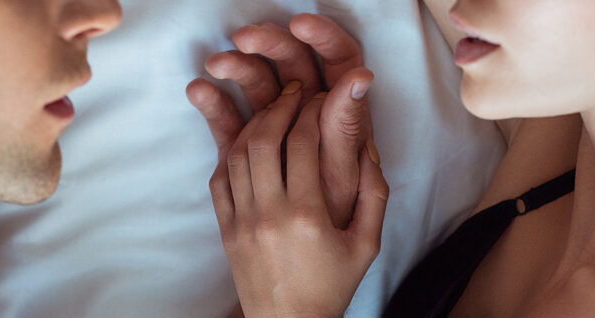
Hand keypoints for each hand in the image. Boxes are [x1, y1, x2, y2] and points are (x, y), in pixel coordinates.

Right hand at [186, 14, 373, 228]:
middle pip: (292, 61)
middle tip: (245, 37)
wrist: (315, 262)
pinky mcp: (252, 147)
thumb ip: (346, 128)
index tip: (301, 24)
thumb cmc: (339, 217)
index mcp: (345, 109)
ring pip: (258, 84)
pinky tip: (199, 90)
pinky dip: (216, 105)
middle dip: (269, 44)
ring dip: (237, 68)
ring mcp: (280, 125)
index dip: (322, 36)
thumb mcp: (346, 172)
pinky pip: (232, 121)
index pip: (338, 56)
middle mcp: (314, 108)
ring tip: (216, 62)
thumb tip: (359, 76)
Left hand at [208, 82, 388, 316]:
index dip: (312, 111)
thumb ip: (374, 194)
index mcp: (307, 216)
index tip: (320, 97)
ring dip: (253, 124)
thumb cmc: (332, 286)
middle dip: (279, 106)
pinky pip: (220, 179)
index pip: (303, 143)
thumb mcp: (367, 243)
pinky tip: (248, 140)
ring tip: (273, 109)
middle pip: (264, 140)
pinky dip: (231, 152)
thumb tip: (367, 146)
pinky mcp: (226, 229)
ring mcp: (242, 222)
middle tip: (294, 92)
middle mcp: (269, 214)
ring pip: (237, 155)